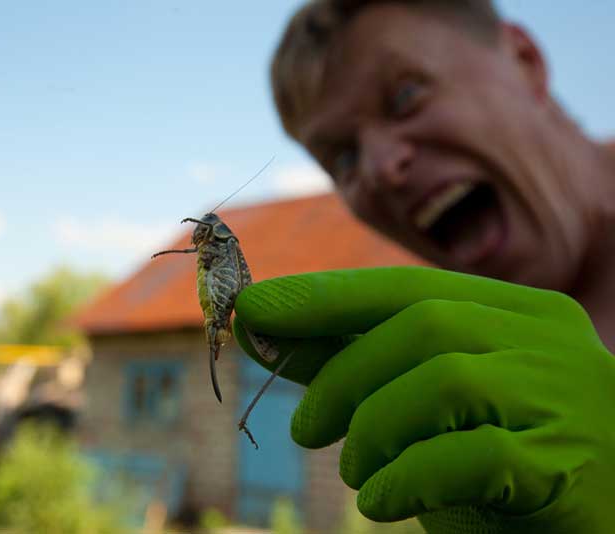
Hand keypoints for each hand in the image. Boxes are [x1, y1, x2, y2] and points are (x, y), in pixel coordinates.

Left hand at [232, 266, 614, 533]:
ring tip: (358, 472)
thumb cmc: (499, 460)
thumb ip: (348, 361)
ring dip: (373, 429)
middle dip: (342, 374)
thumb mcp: (421, 405)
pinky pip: (472, 455)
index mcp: (515, 313)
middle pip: (423, 325)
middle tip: (304, 429)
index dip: (325, 296)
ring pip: (444, 380)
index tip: (254, 308)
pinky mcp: (568, 466)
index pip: (408, 288)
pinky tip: (382, 502)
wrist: (592, 523)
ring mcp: (566, 398)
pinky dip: (406, 477)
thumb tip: (259, 325)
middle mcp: (547, 341)